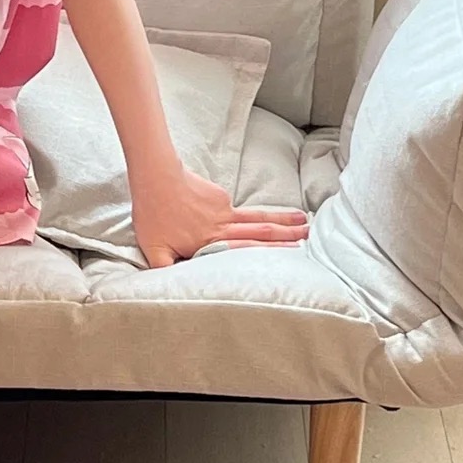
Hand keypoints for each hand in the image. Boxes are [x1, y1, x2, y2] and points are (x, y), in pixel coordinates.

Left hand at [130, 164, 310, 269]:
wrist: (156, 176)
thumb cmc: (152, 215)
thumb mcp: (154, 250)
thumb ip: (166, 269)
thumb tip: (175, 287)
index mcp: (210, 242)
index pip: (246, 250)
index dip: (271, 252)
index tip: (295, 253)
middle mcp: (222, 226)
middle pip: (261, 230)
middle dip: (288, 234)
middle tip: (310, 235)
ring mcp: (223, 209)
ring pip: (256, 216)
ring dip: (281, 219)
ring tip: (302, 219)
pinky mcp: (219, 196)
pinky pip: (234, 210)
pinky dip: (245, 215)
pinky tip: (240, 214)